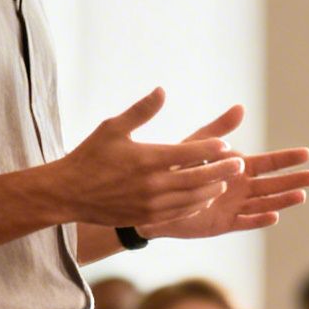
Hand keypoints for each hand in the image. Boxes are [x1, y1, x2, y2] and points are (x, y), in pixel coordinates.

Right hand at [56, 90, 243, 228]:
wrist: (68, 193)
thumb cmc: (90, 156)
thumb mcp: (113, 128)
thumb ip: (141, 110)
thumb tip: (162, 90)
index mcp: (147, 158)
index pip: (189, 153)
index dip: (211, 149)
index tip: (225, 144)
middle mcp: (153, 183)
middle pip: (198, 177)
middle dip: (222, 170)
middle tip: (240, 163)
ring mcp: (151, 203)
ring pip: (192, 198)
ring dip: (212, 189)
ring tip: (224, 181)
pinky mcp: (147, 217)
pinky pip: (180, 212)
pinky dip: (196, 205)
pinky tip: (204, 197)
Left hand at [142, 104, 308, 239]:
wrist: (154, 195)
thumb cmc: (176, 167)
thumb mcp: (199, 144)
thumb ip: (219, 130)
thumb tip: (241, 108)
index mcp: (239, 167)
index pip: (269, 163)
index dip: (287, 159)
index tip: (307, 154)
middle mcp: (241, 187)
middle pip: (274, 184)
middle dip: (294, 180)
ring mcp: (235, 206)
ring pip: (265, 203)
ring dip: (283, 200)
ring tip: (301, 195)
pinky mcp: (224, 223)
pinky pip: (245, 222)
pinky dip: (259, 219)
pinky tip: (274, 216)